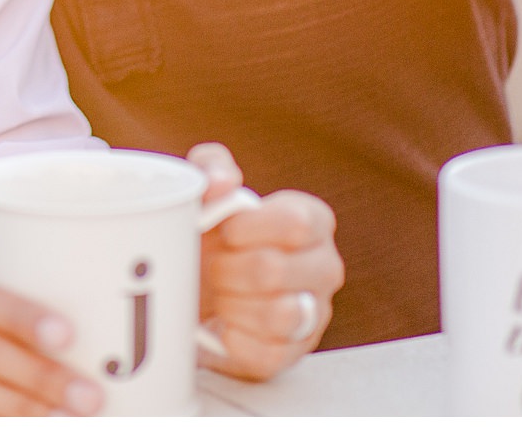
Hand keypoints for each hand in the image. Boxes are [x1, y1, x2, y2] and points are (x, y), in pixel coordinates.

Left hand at [189, 142, 343, 381]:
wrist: (197, 283)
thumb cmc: (212, 231)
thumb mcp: (207, 188)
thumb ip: (212, 168)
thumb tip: (223, 182)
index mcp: (312, 221)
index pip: (296, 223)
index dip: (249, 227)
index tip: (224, 232)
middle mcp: (324, 267)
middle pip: (275, 271)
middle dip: (228, 269)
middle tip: (213, 267)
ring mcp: (314, 313)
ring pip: (278, 315)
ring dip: (232, 304)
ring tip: (219, 295)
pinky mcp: (294, 352)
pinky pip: (268, 353)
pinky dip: (235, 339)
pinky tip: (223, 324)